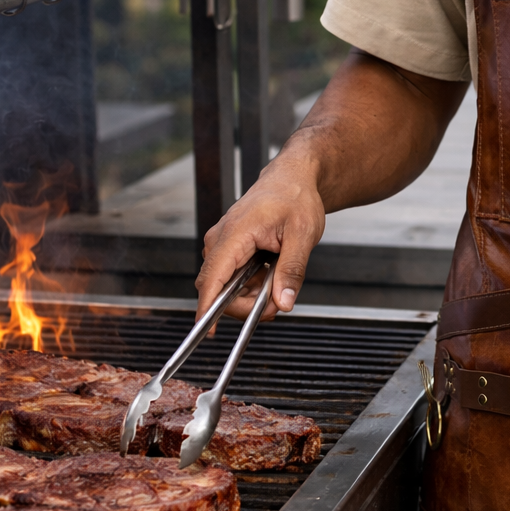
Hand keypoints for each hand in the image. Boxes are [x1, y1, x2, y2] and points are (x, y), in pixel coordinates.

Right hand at [194, 51, 467, 323]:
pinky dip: (250, 285)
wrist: (292, 178)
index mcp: (233, 234)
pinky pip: (231, 278)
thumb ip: (291, 271)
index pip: (212, 279)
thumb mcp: (302, 236)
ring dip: (249, 296)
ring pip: (224, 286)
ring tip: (279, 283)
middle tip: (275, 305)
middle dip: (243, 306)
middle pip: (216, 289)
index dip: (207, 309)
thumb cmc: (296, 198)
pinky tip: (271, 272)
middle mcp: (219, 241)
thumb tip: (283, 303)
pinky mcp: (227, 249)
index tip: (208, 332)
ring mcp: (221, 245)